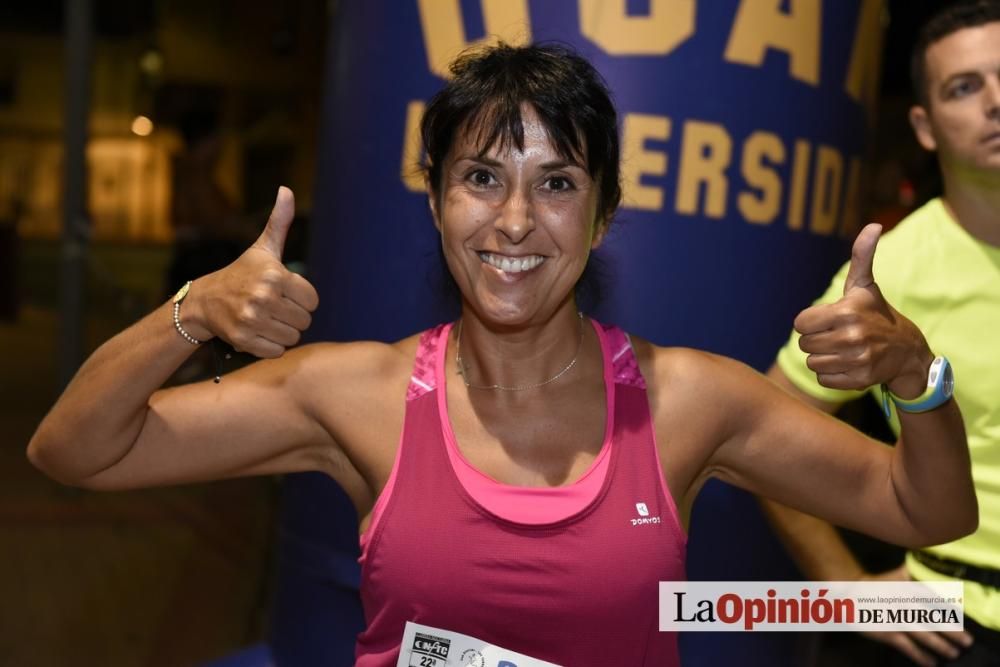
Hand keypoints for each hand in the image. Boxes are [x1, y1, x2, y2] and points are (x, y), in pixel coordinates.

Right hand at [186, 186, 319, 357]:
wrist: (204, 302)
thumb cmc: (241, 274)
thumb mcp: (262, 248)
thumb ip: (279, 222)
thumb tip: (287, 190)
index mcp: (275, 275)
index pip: (312, 301)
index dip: (301, 299)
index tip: (284, 293)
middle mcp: (264, 297)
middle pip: (304, 321)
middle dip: (292, 316)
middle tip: (273, 307)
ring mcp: (252, 320)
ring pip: (292, 337)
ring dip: (282, 331)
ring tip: (265, 319)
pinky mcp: (244, 340)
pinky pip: (277, 351)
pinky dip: (270, 345)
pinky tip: (257, 332)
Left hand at [794, 223, 932, 396]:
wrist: (907, 351)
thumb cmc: (877, 313)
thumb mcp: (865, 286)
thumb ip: (862, 256)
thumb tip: (874, 225)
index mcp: (847, 312)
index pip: (800, 323)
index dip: (811, 322)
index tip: (828, 320)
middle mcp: (852, 336)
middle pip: (804, 344)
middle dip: (816, 339)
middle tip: (837, 335)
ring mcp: (857, 360)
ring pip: (812, 363)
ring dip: (823, 357)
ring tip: (843, 349)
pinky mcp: (859, 380)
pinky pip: (823, 380)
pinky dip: (831, 374)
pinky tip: (848, 364)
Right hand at [859, 565, 972, 665]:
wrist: (849, 594)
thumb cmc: (877, 586)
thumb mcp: (896, 575)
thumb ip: (916, 573)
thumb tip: (935, 567)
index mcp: (907, 588)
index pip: (934, 599)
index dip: (950, 609)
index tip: (963, 617)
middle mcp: (903, 603)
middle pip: (931, 618)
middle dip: (951, 631)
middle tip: (967, 641)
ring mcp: (895, 619)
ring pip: (922, 634)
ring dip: (940, 645)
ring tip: (954, 653)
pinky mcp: (886, 632)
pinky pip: (907, 646)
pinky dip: (920, 656)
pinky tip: (931, 662)